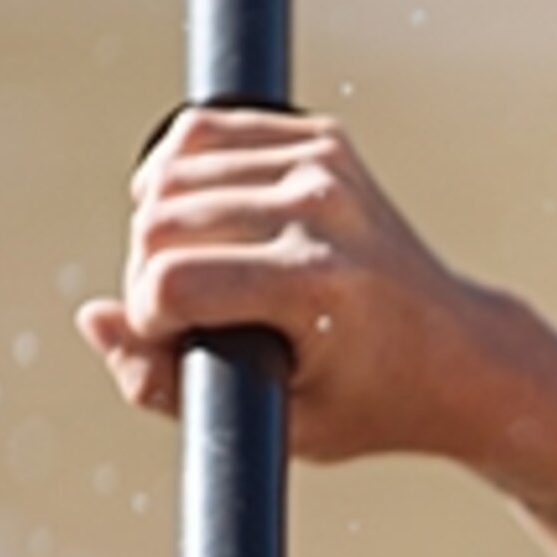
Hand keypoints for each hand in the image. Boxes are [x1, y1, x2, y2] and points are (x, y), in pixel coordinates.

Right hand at [74, 108, 511, 465]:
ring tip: (195, 269)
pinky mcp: (324, 141)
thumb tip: (95, 316)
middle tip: (187, 313)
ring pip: (170, 170)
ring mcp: (325, 168)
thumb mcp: (273, 424)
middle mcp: (322, 213)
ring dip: (157, 223)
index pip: (169, 283)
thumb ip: (166, 386)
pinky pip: (203, 132)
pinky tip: (195, 213)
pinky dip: (178, 171)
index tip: (182, 344)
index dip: (150, 322)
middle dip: (147, 273)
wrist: (461, 354)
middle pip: (158, 222)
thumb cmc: (368, 402)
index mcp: (316, 286)